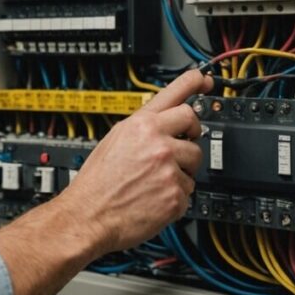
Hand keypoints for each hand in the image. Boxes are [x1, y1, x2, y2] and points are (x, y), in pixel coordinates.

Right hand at [57, 69, 211, 254]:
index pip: (175, 94)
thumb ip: (141, 130)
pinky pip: (189, 189)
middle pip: (194, 124)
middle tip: (180, 145)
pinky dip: (175, 195)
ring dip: (182, 169)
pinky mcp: (176, 194)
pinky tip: (154, 197)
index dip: (195, 82)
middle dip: (191, 134)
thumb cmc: (96, 182)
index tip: (206, 80)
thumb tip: (164, 124)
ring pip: (195, 161)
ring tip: (156, 179)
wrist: (88, 215)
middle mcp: (157, 142)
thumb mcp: (114, 141)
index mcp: (139, 125)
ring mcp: (169, 168)